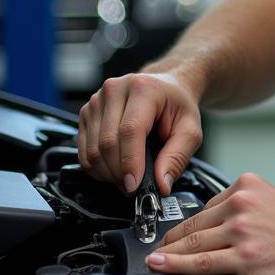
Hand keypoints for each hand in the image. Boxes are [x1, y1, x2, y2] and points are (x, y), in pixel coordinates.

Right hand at [77, 71, 202, 194]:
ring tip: (127, 176)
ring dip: (107, 173)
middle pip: (107, 143)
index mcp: (144, 89)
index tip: (134, 185)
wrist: (166, 88)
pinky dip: (96, 167)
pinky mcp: (86, 113)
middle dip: (120, 173)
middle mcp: (115, 90)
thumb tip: (161, 184)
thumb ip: (177, 157)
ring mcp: (97, 100)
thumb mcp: (190, 130)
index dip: (130, 163)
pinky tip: (114, 168)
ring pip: (92, 150)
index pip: (130, 131)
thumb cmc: (177, 106)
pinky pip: (83, 151)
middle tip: (135, 185)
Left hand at [146, 172, 274, 274]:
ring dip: (169, 252)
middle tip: (160, 247)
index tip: (180, 231)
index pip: (208, 205)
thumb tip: (236, 223)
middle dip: (174, 237)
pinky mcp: (244, 257)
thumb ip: (254, 208)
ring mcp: (242, 230)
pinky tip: (162, 264)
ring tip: (155, 258)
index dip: (191, 222)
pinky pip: (202, 261)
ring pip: (194, 242)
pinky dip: (176, 264)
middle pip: (196, 223)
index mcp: (250, 186)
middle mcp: (242, 203)